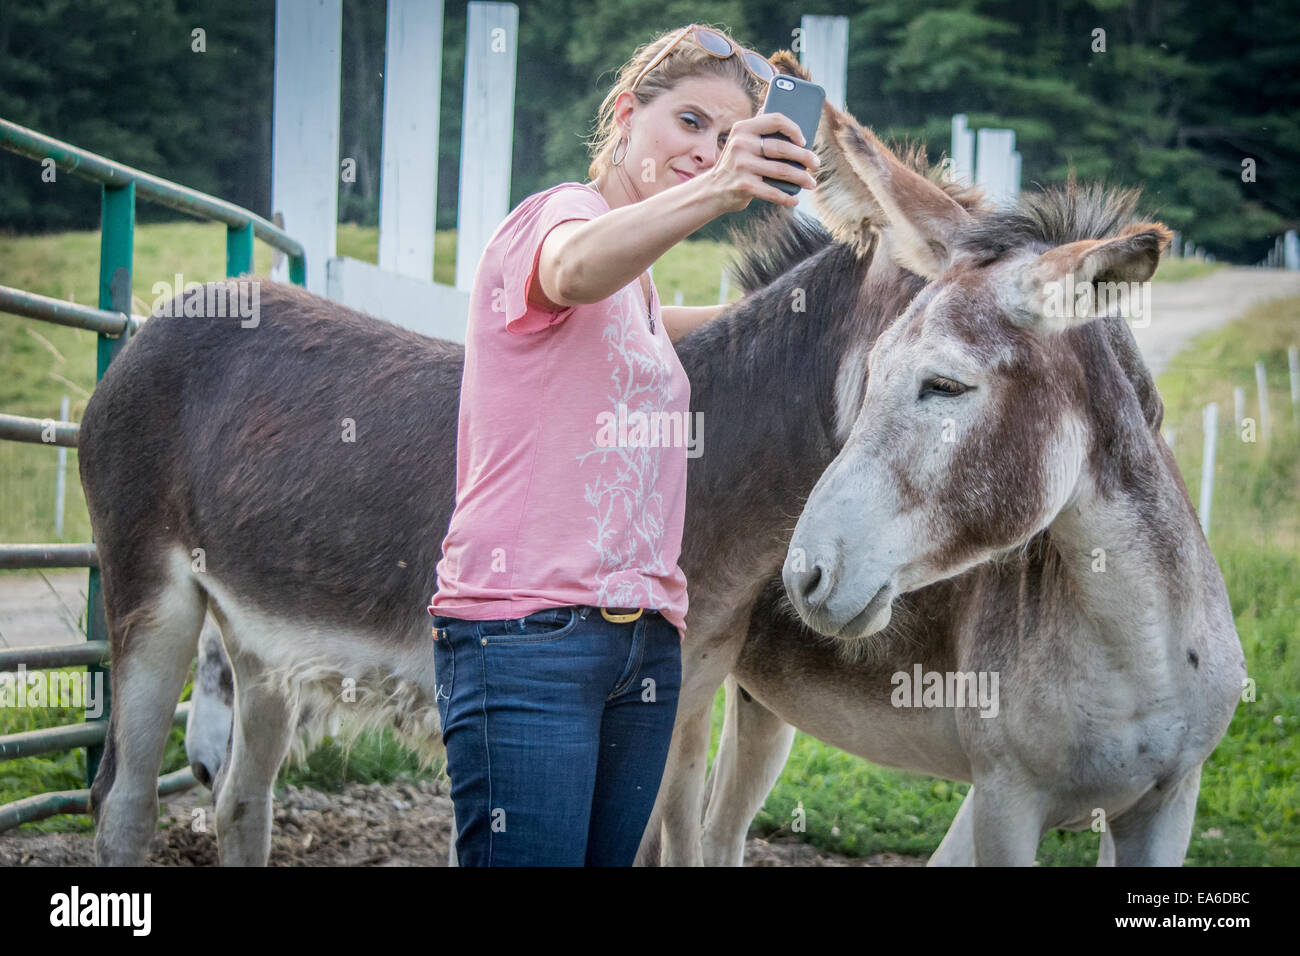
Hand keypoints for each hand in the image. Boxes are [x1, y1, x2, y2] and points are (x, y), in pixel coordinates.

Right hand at [700, 111, 820, 211]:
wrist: (713, 190)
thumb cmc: (736, 164)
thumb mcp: (742, 142)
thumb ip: (760, 130)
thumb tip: (791, 121)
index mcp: (743, 128)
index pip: (775, 120)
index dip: (794, 128)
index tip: (804, 140)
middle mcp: (741, 144)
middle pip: (782, 148)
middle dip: (804, 157)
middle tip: (816, 163)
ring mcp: (741, 165)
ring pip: (781, 170)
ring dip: (801, 178)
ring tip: (811, 183)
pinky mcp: (743, 186)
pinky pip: (772, 192)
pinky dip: (786, 197)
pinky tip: (795, 199)